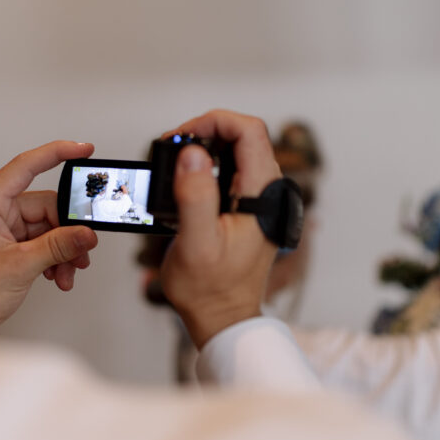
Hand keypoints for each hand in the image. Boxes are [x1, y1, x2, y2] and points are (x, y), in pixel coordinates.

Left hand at [0, 141, 98, 340]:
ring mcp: (1, 230)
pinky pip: (41, 243)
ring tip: (68, 273)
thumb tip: (87, 234)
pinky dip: (54, 259)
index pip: (26, 166)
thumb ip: (58, 246)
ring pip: (48, 229)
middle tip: (83, 251)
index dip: (57, 153)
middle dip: (68, 231)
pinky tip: (58, 277)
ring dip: (63, 251)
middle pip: (46, 206)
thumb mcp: (20, 267)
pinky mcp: (7, 248)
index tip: (85, 149)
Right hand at [160, 110, 281, 347]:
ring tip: (174, 161)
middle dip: (206, 131)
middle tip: (172, 148)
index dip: (214, 122)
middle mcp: (267, 192)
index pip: (249, 132)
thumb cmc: (210, 290)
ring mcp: (259, 199)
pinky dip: (207, 165)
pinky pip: (231, 169)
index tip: (182, 137)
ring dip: (205, 147)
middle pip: (244, 136)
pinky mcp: (247, 206)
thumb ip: (195, 196)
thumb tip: (193, 154)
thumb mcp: (196, 243)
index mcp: (262, 195)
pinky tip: (185, 177)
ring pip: (237, 150)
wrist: (222, 318)